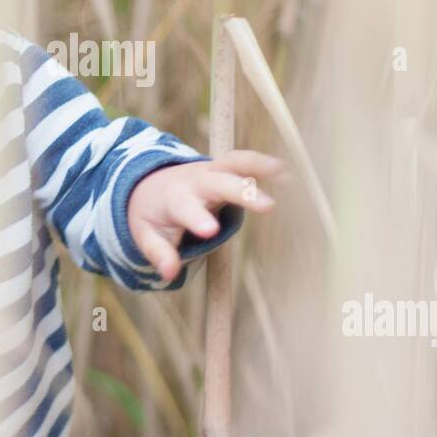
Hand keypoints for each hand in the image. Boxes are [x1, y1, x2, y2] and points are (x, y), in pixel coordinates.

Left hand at [127, 149, 285, 280]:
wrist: (150, 184)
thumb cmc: (153, 214)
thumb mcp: (146, 234)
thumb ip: (158, 252)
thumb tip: (169, 274)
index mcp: (174, 198)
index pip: (185, 207)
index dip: (197, 217)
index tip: (209, 231)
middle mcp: (196, 181)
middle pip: (220, 183)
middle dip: (243, 192)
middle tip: (267, 206)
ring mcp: (213, 171)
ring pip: (235, 162)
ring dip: (258, 166)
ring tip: (283, 173)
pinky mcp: (226, 168)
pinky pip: (246, 162)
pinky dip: (266, 166)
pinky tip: (290, 177)